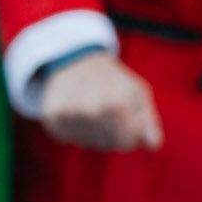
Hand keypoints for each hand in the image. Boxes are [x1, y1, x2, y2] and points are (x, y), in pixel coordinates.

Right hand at [39, 52, 163, 152]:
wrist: (73, 57)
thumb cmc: (112, 79)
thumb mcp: (137, 92)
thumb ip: (148, 121)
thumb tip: (152, 145)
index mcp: (118, 105)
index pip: (127, 143)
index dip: (128, 130)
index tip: (123, 110)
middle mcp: (92, 111)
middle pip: (107, 145)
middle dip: (111, 133)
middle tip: (105, 108)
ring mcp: (70, 115)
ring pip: (87, 142)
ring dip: (91, 131)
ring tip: (89, 107)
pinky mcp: (50, 116)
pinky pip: (67, 137)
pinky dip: (72, 128)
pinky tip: (74, 110)